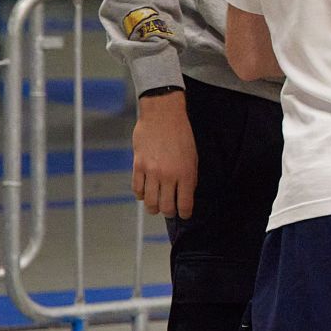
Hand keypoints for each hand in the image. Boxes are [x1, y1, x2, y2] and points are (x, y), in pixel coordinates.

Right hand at [133, 91, 197, 218]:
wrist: (163, 115)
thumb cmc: (181, 135)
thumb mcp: (193, 157)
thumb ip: (189, 177)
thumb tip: (185, 194)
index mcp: (186, 174)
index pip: (185, 203)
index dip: (185, 213)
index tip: (185, 214)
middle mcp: (168, 175)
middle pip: (166, 206)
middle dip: (169, 212)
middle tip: (170, 211)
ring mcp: (151, 171)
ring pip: (150, 201)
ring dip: (153, 208)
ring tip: (156, 207)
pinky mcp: (138, 165)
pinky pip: (137, 189)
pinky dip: (141, 195)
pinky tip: (145, 194)